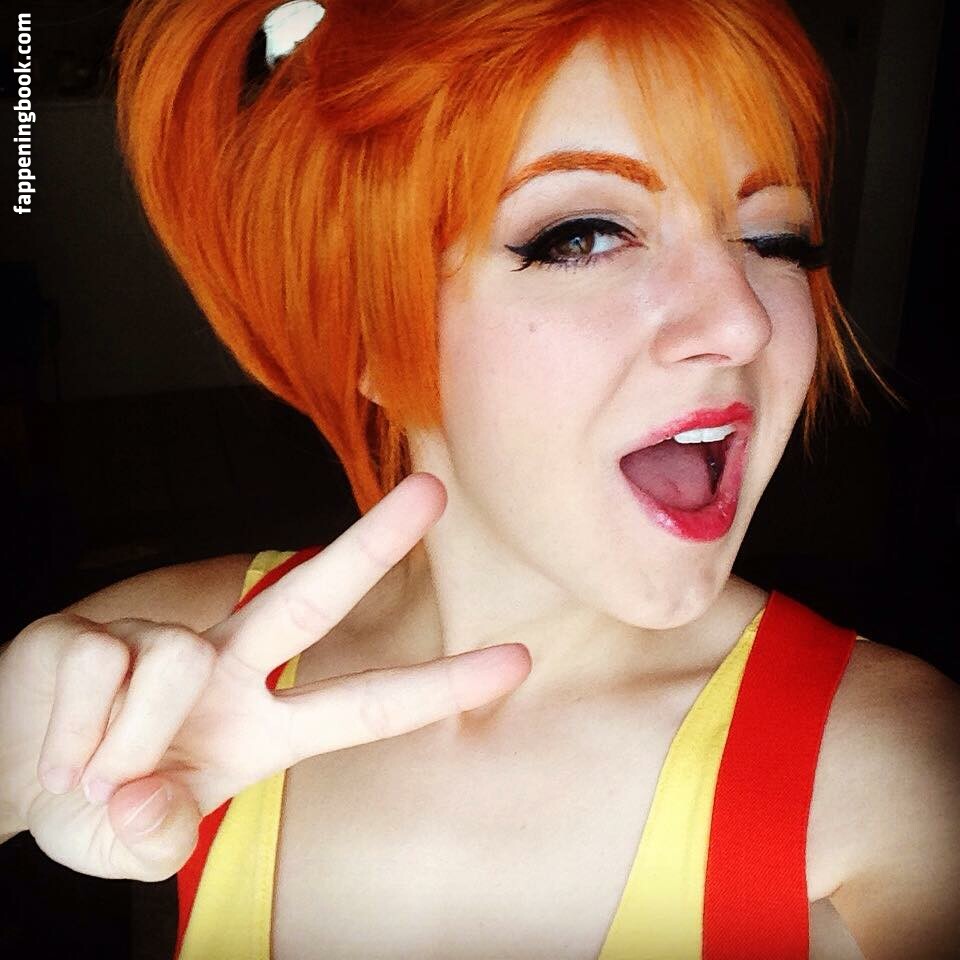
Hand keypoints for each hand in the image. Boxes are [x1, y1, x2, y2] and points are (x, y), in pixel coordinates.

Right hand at [0, 473, 530, 880]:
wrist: (17, 774)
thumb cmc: (100, 806)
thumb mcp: (135, 843)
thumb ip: (156, 838)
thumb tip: (152, 806)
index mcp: (265, 727)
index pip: (368, 706)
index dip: (441, 686)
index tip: (516, 661)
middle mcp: (228, 670)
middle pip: (311, 596)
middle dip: (374, 545)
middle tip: (434, 494)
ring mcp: (165, 644)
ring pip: (174, 665)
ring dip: (121, 744)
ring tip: (91, 770)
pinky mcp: (96, 631)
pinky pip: (101, 674)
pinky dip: (71, 733)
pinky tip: (62, 741)